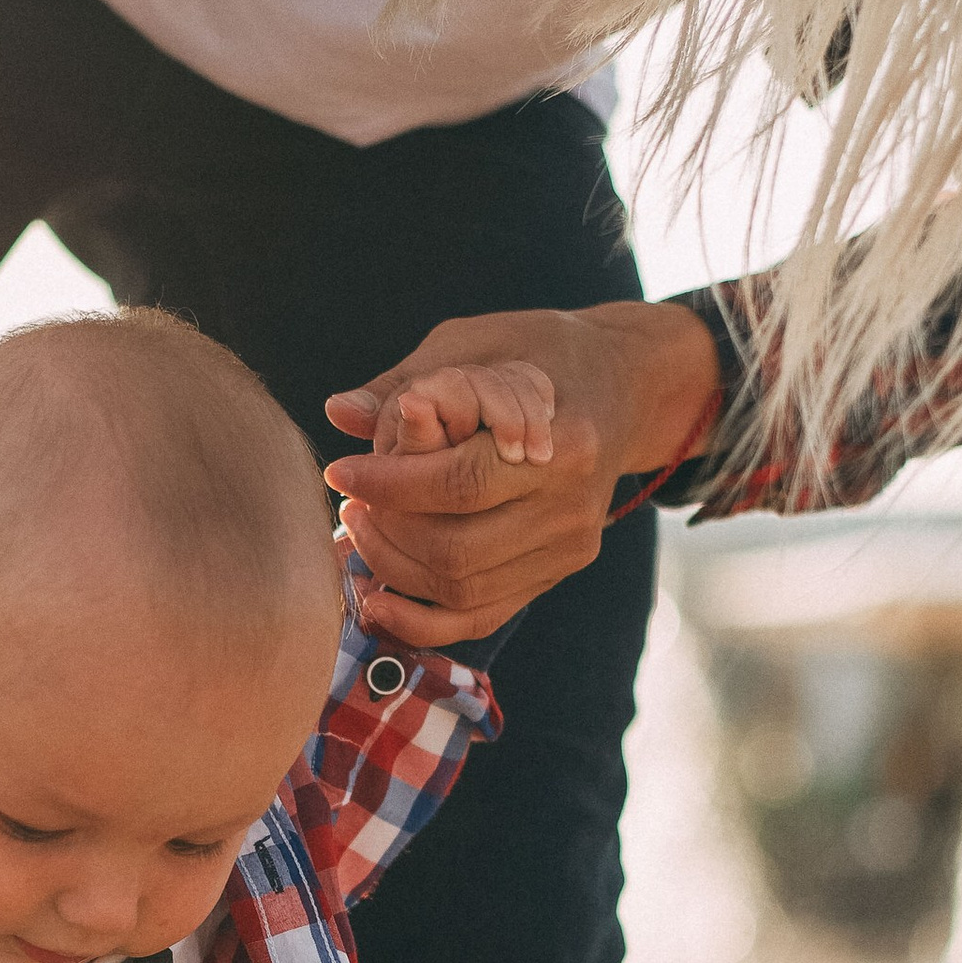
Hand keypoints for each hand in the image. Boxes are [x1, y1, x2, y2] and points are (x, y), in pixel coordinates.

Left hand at [321, 299, 715, 645]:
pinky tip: (378, 598)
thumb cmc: (541, 354)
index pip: (461, 482)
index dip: (390, 484)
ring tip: (360, 530)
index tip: (340, 471)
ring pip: (462, 590)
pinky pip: (481, 616)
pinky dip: (421, 620)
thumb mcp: (478, 342)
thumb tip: (338, 414)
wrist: (624, 389)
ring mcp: (568, 549)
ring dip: (394, 569)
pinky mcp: (556, 572)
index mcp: (563, 442)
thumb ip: (407, 381)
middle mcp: (572, 507)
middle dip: (386, 533)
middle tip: (350, 503)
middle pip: (458, 549)